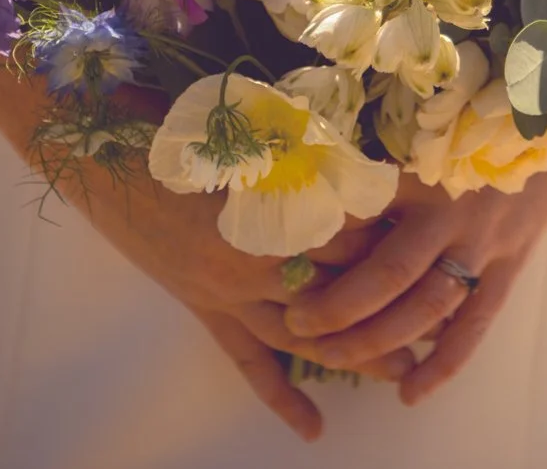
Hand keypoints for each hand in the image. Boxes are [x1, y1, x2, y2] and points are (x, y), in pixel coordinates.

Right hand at [0, 70, 408, 441]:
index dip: (401, 239)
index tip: (445, 243)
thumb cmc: (176, 116)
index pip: (356, 230)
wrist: (98, 145)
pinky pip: (248, 361)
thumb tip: (368, 149)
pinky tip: (315, 429)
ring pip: (308, 334)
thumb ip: (307, 144)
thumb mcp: (250, 123)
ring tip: (409, 370)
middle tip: (448, 314)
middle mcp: (256, 252)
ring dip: (359, 354)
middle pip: (345, 289)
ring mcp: (228, 288)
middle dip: (396, 305)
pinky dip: (281, 395)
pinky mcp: (204, 307)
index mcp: (271, 198)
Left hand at [282, 155, 546, 404]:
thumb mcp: (425, 132)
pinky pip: (475, 325)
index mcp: (423, 175)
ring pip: (427, 307)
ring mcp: (484, 246)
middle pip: (389, 273)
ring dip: (379, 339)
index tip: (280, 261)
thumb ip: (380, 163)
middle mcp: (451, 215)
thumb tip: (322, 191)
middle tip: (294, 324)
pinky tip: (410, 392)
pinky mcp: (510, 268)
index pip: (361, 214)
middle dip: (339, 305)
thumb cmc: (480, 122)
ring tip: (331, 359)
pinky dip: (444, 363)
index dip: (319, 240)